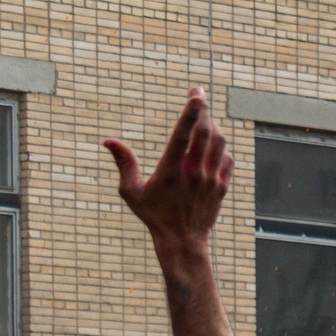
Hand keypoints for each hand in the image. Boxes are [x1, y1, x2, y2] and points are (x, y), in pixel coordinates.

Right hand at [104, 89, 230, 244]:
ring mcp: (211, 179)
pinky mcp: (222, 187)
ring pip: (219, 144)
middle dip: (203, 110)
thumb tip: (108, 141)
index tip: (196, 95)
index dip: (191, 112)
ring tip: (203, 117)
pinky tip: (213, 143)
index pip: (184, 134)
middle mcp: (195, 172)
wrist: (183, 240)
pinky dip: (222, 147)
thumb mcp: (131, 190)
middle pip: (205, 132)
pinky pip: (227, 159)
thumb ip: (124, 162)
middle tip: (199, 95)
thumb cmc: (153, 215)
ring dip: (213, 126)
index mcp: (172, 170)